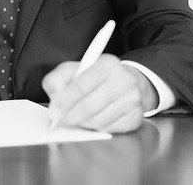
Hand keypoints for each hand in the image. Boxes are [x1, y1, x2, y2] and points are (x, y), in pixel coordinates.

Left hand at [42, 54, 157, 132]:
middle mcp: (124, 79)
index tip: (55, 110)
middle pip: (90, 105)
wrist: (126, 81)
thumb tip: (55, 100)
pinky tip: (95, 120)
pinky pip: (111, 129)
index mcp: (107, 63)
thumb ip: (58, 79)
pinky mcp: (137, 116)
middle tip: (63, 119)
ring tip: (79, 117)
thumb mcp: (74, 70)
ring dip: (84, 123)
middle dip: (72, 116)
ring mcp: (133, 98)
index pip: (82, 85)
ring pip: (100, 120)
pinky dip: (98, 128)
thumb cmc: (95, 77)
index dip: (65, 100)